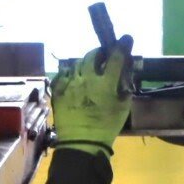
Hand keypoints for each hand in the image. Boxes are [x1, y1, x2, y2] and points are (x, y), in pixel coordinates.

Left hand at [51, 35, 133, 154]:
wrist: (81, 144)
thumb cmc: (106, 127)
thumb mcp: (123, 107)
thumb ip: (124, 87)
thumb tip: (124, 74)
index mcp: (105, 84)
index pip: (115, 58)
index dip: (121, 46)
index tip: (125, 39)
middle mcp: (86, 79)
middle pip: (92, 56)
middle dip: (99, 52)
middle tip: (103, 56)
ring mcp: (69, 84)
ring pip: (76, 64)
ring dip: (85, 64)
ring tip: (88, 69)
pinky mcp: (57, 91)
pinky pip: (63, 75)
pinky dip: (70, 74)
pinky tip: (74, 79)